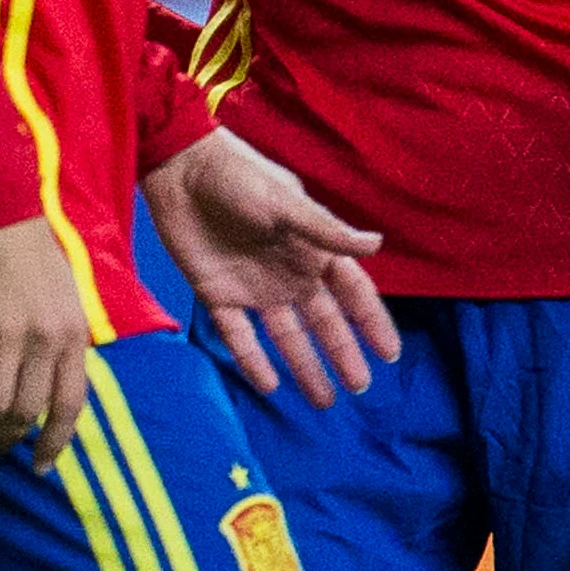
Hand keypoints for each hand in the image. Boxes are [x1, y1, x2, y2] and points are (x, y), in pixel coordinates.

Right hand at [0, 214, 91, 462]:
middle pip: (25, 413)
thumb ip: (59, 342)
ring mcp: (6, 333)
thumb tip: (44, 389)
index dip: (54, 444)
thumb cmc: (29, 250)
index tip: (38, 468)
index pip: (70, 406)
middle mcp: (45, 339)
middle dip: (3, 444)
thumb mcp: (64, 298)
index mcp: (73, 335)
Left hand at [142, 127, 397, 404]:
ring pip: (286, 337)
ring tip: (322, 400)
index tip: (390, 354)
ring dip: (304, 367)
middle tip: (359, 387)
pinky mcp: (217, 295)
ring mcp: (254, 288)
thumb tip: (377, 244)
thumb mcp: (286, 203)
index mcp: (313, 251)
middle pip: (323, 323)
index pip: (352, 294)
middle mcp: (289, 275)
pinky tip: (269, 385)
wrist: (180, 170)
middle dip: (342, 355)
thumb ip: (327, 231)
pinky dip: (252, 360)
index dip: (371, 322)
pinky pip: (239, 336)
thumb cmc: (240, 178)